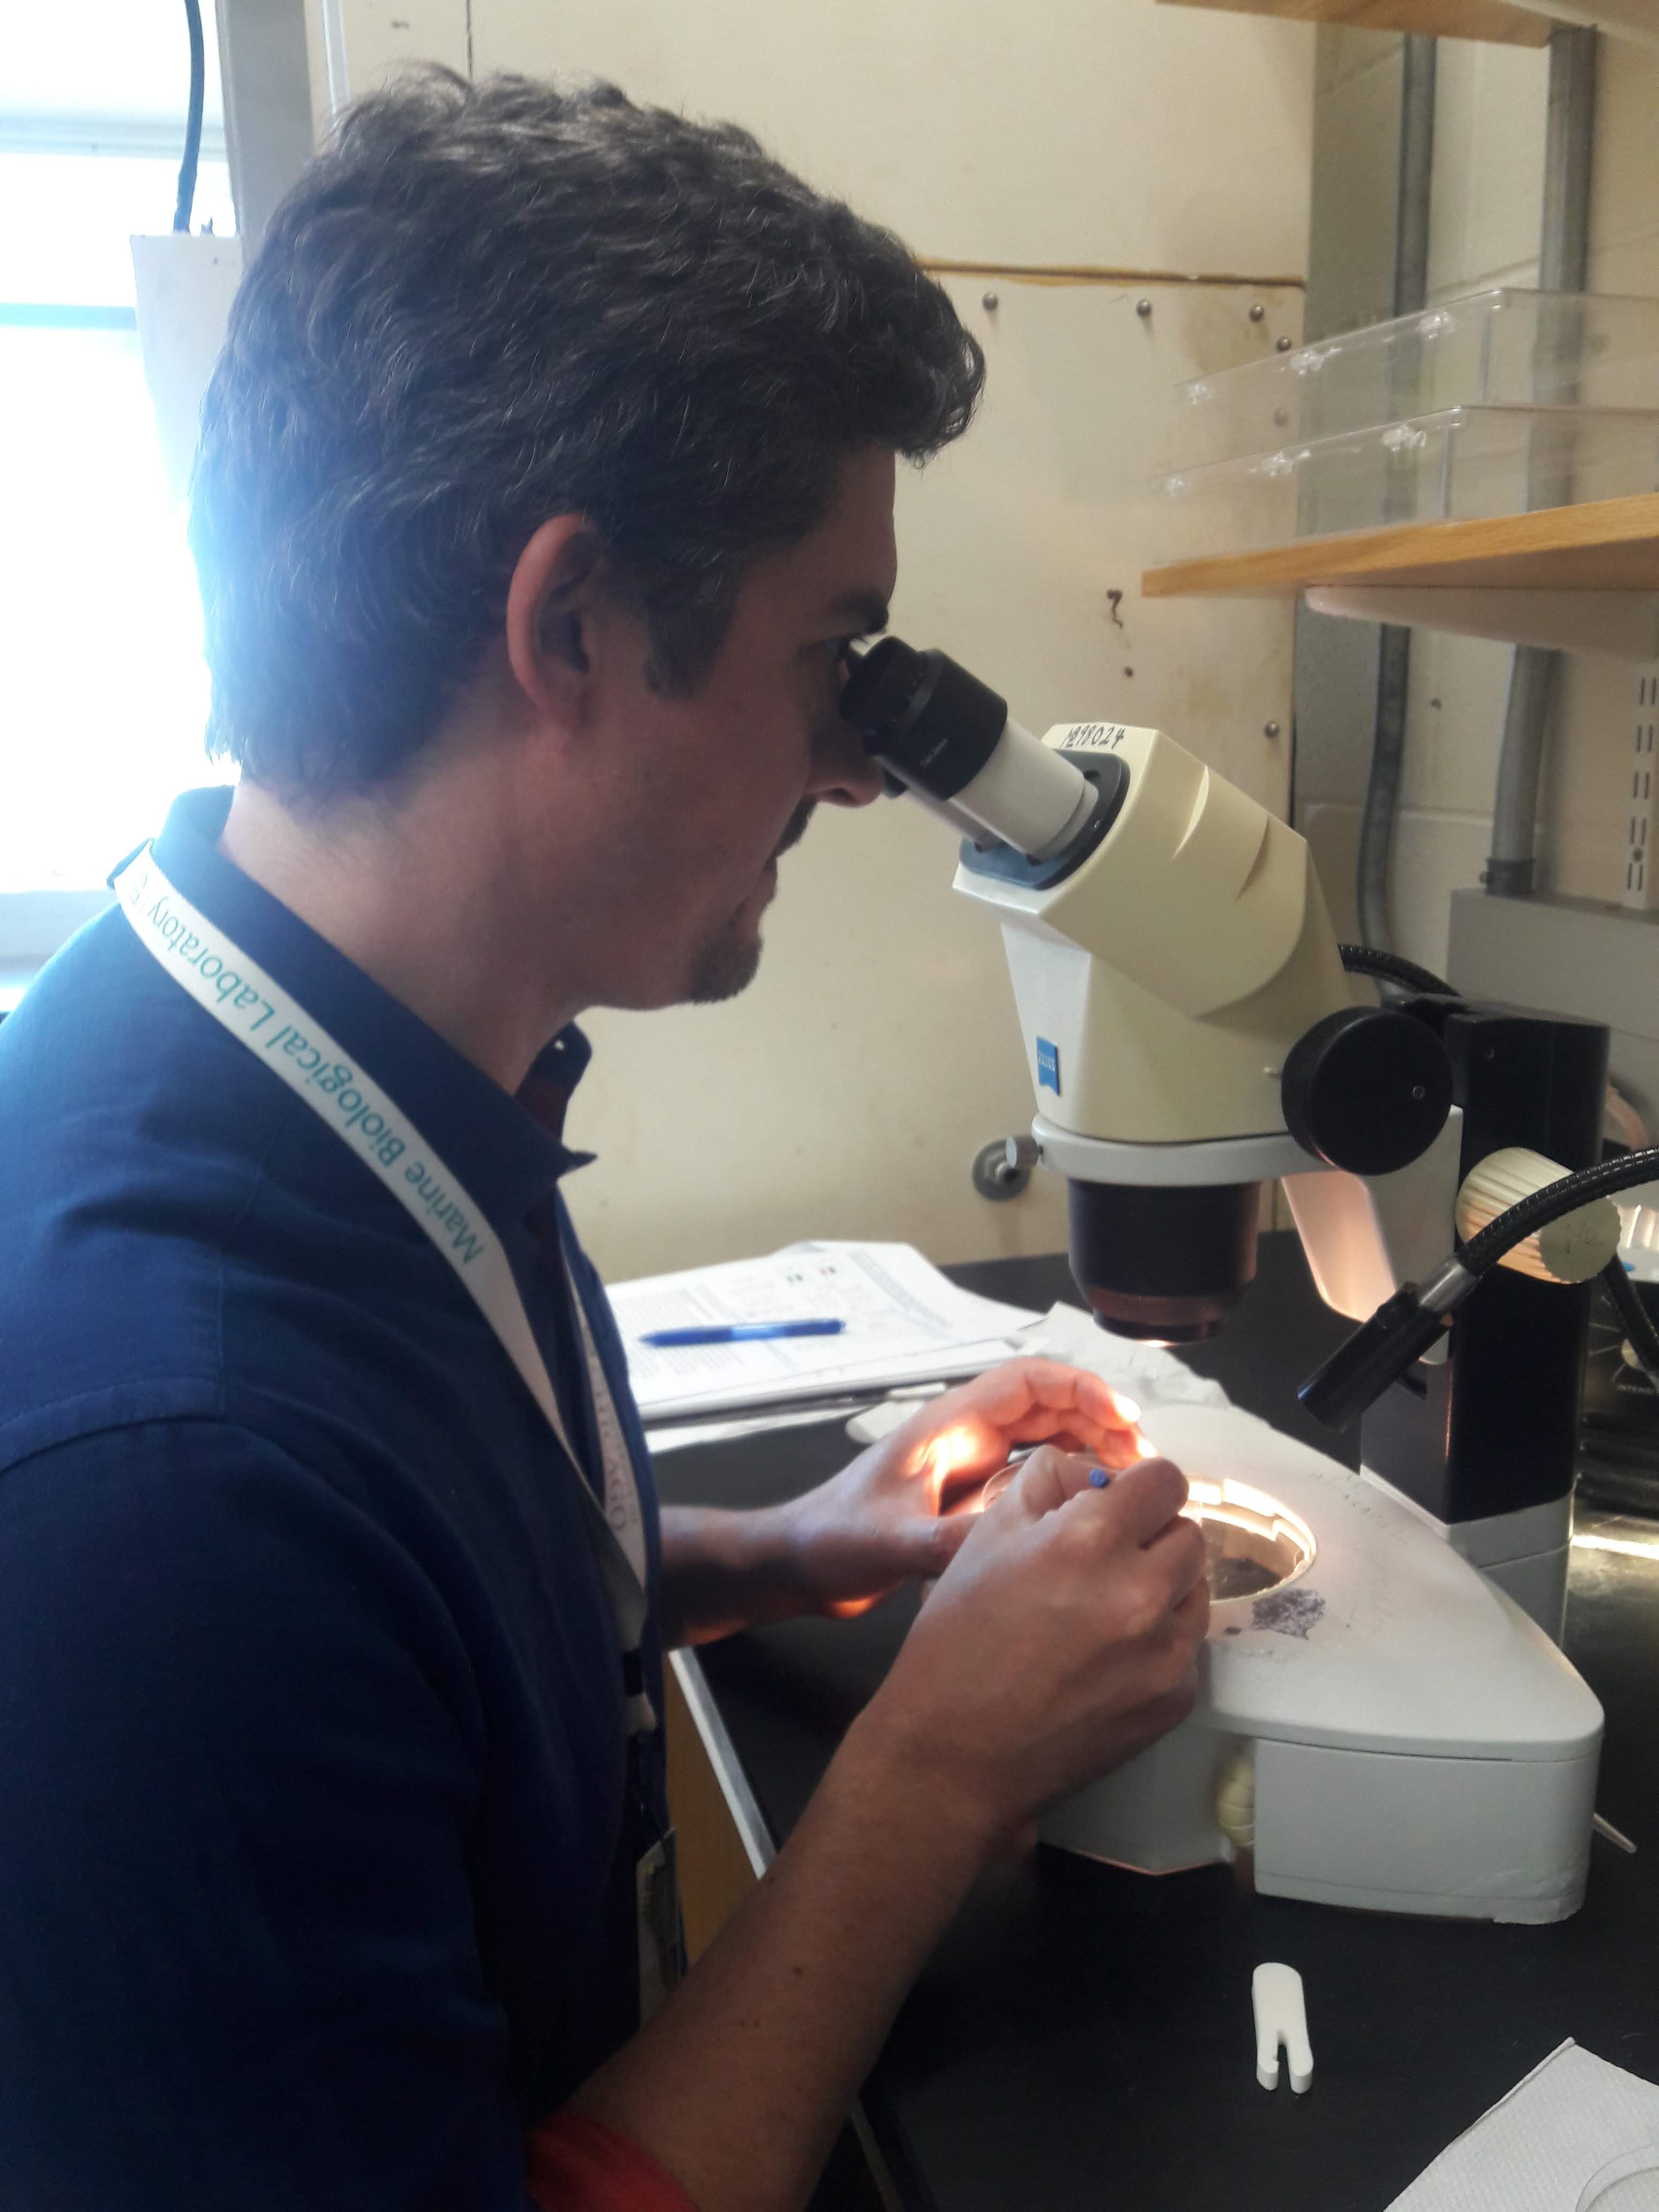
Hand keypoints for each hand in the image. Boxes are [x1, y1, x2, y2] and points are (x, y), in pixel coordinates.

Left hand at [775, 1359, 1148, 1618]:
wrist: (800, 1565)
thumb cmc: (832, 1538)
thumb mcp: (888, 1541)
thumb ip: (943, 1542)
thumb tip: (1011, 1543)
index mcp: (946, 1427)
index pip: (1025, 1382)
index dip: (1078, 1387)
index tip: (1122, 1414)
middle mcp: (965, 1439)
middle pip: (1047, 1407)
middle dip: (1099, 1420)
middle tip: (1142, 1457)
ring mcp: (970, 1469)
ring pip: (1046, 1440)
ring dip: (1089, 1450)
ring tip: (1130, 1480)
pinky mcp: (972, 1501)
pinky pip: (1033, 1479)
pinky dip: (1068, 1483)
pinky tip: (1093, 1510)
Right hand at [852, 1449, 1208, 1846]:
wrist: (955, 1752)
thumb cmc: (959, 1641)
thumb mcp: (988, 1534)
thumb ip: (1052, 1482)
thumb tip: (1099, 1476)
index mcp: (1090, 1541)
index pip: (1165, 1479)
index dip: (1139, 1486)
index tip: (1122, 1503)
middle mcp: (1140, 1593)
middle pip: (1189, 1533)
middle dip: (1152, 1536)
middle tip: (1106, 1559)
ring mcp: (1164, 1653)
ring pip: (1195, 1589)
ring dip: (1162, 1587)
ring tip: (1104, 1610)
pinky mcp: (1174, 1700)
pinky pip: (1186, 1647)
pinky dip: (1157, 1643)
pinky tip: (1105, 1657)